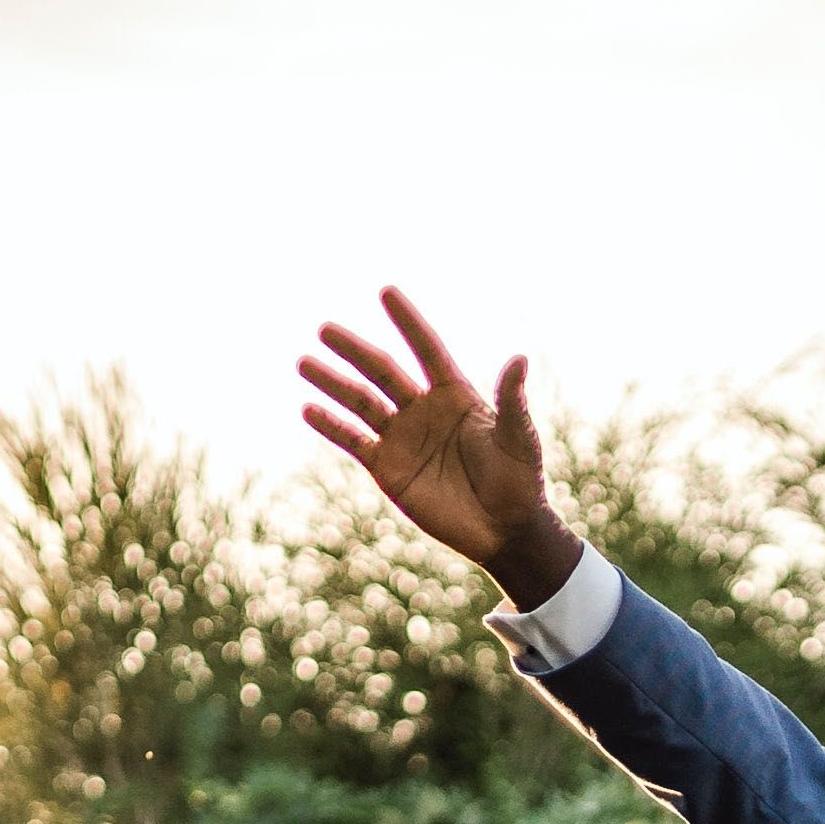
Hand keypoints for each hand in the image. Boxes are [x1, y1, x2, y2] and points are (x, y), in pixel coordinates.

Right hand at [301, 287, 583, 605]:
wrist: (503, 531)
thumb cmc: (519, 480)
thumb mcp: (519, 438)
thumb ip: (511, 400)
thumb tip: (520, 357)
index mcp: (455, 394)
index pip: (426, 348)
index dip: (407, 322)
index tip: (386, 292)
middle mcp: (423, 409)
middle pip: (382, 371)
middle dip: (354, 350)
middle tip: (325, 329)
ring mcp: (402, 437)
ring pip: (361, 402)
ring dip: (333, 383)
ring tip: (305, 362)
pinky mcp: (388, 468)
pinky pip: (354, 442)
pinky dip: (332, 426)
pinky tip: (309, 410)